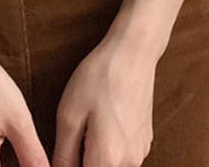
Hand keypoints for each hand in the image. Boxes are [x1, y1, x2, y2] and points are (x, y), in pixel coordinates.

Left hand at [51, 31, 157, 166]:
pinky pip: (121, 155)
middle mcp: (129, 163)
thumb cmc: (99, 79)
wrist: (133, 53)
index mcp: (108, 159)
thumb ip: (63, 155)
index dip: (67, 166)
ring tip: (89, 122)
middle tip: (75, 132)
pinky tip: (103, 118)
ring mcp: (140, 153)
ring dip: (94, 153)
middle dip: (81, 159)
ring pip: (109, 164)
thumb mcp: (69, 115)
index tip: (66, 147)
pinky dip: (108, 146)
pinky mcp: (144, 141)